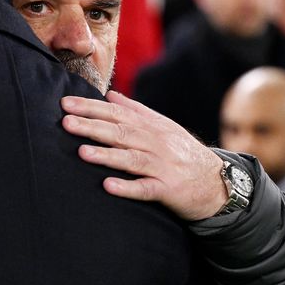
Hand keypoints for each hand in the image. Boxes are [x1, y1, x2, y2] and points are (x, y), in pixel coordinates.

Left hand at [61, 91, 226, 219]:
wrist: (218, 182)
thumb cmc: (184, 153)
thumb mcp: (164, 127)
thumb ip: (136, 111)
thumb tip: (110, 94)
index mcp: (152, 127)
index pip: (118, 113)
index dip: (92, 108)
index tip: (66, 103)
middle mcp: (156, 143)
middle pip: (121, 133)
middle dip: (92, 126)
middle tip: (65, 122)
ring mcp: (162, 166)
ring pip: (131, 159)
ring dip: (106, 155)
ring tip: (82, 152)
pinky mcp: (168, 189)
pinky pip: (146, 188)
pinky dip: (128, 187)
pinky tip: (108, 186)